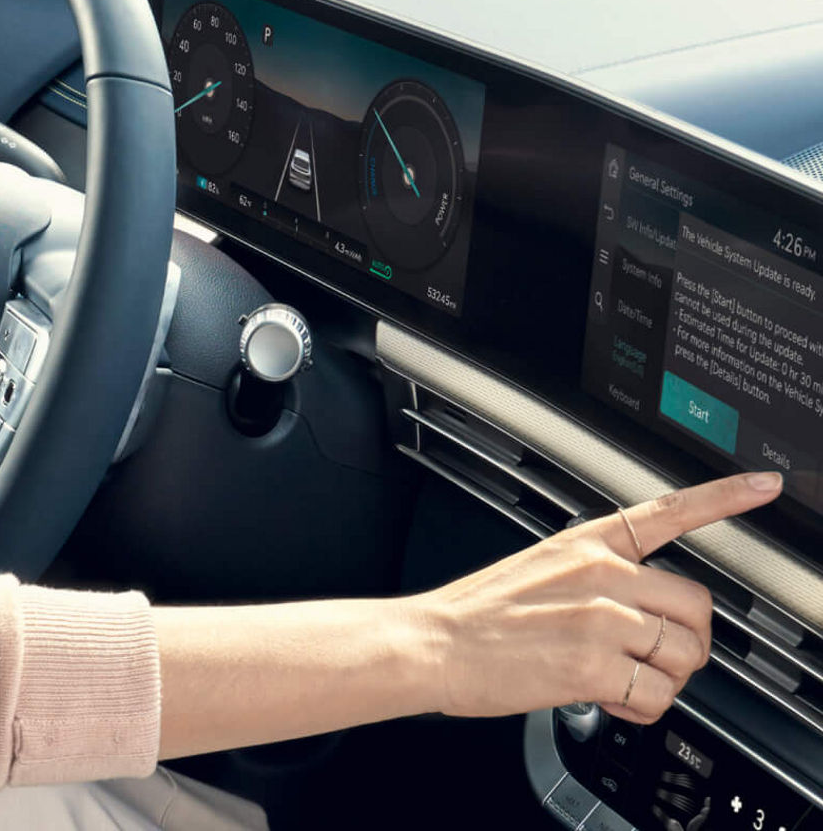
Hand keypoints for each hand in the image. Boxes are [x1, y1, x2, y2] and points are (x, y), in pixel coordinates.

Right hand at [413, 471, 781, 723]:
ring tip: (620, 679)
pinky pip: (657, 696)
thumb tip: (647, 616)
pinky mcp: (594, 665)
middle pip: (698, 608)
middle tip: (652, 657)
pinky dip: (641, 708)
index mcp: (587, 544)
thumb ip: (599, 580)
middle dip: (687, 644)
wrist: (431, 644)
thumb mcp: (539, 569)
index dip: (725, 497)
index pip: (668, 511)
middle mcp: (602, 574)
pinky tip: (608, 697)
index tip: (764, 485)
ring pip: (685, 656)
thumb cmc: (477, 615)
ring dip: (663, 680)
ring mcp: (601, 619)